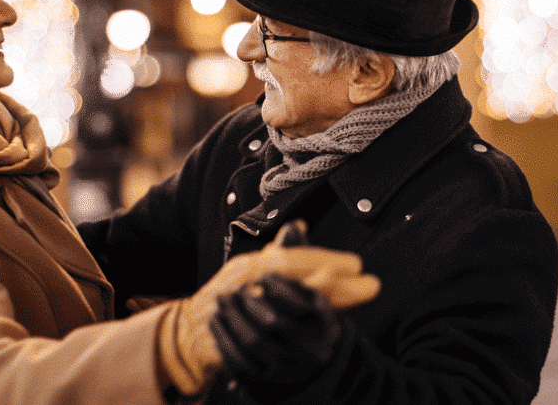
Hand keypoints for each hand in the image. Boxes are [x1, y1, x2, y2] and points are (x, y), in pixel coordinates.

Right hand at [157, 224, 378, 396]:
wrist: (188, 331)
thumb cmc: (228, 298)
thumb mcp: (251, 271)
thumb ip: (278, 252)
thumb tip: (300, 225)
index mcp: (252, 265)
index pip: (294, 257)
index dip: (327, 260)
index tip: (359, 265)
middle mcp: (245, 281)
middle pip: (295, 277)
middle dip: (335, 281)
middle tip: (370, 284)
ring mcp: (239, 308)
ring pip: (284, 303)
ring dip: (321, 302)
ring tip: (353, 299)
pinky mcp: (235, 333)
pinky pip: (270, 331)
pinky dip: (293, 329)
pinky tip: (319, 329)